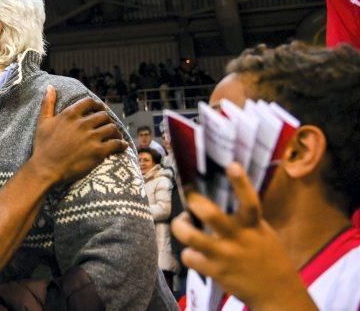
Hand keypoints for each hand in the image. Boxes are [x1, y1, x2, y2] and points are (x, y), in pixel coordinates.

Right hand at [30, 86, 127, 185]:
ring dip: (115, 132)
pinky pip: (116, 144)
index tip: (100, 110)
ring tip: (115, 136)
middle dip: (107, 119)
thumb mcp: (42, 122)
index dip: (97, 105)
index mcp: (70, 115)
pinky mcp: (98, 152)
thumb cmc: (42, 147)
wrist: (46, 169)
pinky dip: (121, 144)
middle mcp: (82, 124)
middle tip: (107, 125)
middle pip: (103, 115)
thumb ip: (48, 103)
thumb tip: (49, 87)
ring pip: (111, 128)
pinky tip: (122, 146)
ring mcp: (91, 137)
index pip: (90, 102)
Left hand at [171, 163, 315, 310]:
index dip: (241, 183)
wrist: (278, 295)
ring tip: (182, 223)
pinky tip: (192, 253)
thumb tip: (226, 199)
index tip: (232, 165)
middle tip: (189, 196)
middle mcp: (238, 238)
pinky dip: (187, 254)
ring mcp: (224, 255)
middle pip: (210, 215)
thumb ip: (246, 220)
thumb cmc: (268, 259)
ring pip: (191, 237)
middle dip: (194, 201)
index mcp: (254, 227)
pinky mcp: (215, 272)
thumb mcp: (263, 234)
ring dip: (180, 227)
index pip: (250, 201)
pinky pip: (189, 257)